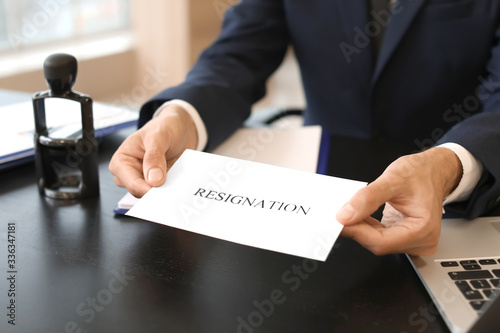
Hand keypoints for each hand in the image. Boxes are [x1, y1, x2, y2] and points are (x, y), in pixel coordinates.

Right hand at [109, 104, 197, 197]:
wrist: (180, 128)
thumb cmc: (164, 127)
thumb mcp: (159, 136)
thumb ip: (154, 156)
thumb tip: (153, 178)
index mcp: (122, 160)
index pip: (130, 182)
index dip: (145, 189)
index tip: (161, 190)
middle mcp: (130, 172)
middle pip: (139, 192)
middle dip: (156, 191)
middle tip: (172, 187)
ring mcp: (144, 179)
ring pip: (152, 194)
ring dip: (165, 190)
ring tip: (176, 179)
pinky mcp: (158, 183)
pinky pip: (164, 192)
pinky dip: (172, 189)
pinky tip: (179, 182)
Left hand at [336, 147, 462, 255]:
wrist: (432, 171)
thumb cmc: (420, 173)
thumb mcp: (392, 179)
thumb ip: (367, 198)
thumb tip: (346, 215)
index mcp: (423, 228)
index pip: (381, 242)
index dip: (357, 232)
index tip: (338, 222)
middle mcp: (421, 240)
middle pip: (378, 244)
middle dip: (357, 229)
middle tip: (338, 214)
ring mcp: (413, 241)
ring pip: (376, 242)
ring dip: (360, 228)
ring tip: (348, 211)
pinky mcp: (404, 238)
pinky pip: (379, 237)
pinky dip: (366, 226)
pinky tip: (358, 215)